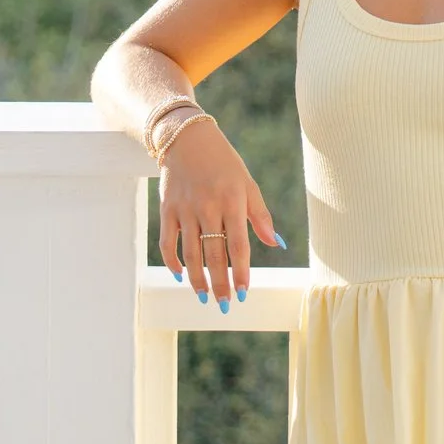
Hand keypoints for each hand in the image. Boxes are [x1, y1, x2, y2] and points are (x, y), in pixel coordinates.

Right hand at [156, 115, 280, 311]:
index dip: (242, 271)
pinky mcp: (167, 209)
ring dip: (197, 279)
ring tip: (204, 297)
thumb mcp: (247, 183)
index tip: (245, 291)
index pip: (238, 245)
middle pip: (214, 254)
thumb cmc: (224, 164)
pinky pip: (167, 242)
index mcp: (232, 200)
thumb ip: (260, 215)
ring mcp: (185, 209)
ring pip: (191, 253)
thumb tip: (276, 244)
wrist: (186, 139)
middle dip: (220, 283)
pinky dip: (172, 262)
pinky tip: (181, 275)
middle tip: (226, 304)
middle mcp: (208, 206)